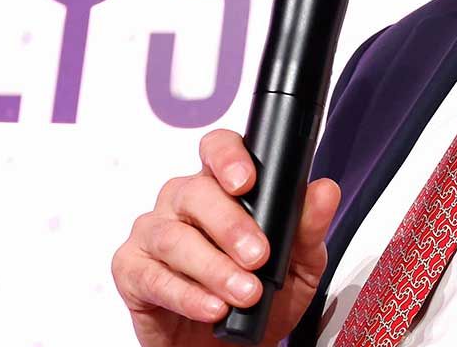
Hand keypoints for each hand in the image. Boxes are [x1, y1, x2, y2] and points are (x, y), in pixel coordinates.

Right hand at [111, 128, 340, 346]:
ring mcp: (153, 233)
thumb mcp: (299, 266)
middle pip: (196, 193)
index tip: (247, 182)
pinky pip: (151, 275)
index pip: (218, 149)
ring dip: (213, 267)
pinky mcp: (132, 270)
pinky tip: (212, 307)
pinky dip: (186, 295)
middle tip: (258, 256)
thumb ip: (309, 228)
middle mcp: (183, 202)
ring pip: (174, 236)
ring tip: (244, 293)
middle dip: (230, 225)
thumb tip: (325, 191)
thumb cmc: (260, 298)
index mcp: (222, 186)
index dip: (228, 158)